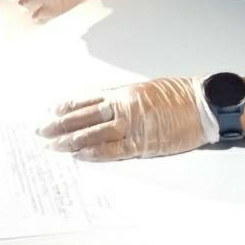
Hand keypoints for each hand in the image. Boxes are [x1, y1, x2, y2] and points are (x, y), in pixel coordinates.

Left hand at [37, 77, 212, 159]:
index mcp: (123, 92)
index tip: (50, 112)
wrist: (203, 105)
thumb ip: (122, 97)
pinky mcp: (143, 144)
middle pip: (84, 117)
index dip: (66, 107)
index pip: (86, 100)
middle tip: (41, 132)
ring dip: (71, 141)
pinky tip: (79, 155)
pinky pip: (113, 150)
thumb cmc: (178, 95)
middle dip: (60, 125)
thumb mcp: (146, 88)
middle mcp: (123, 107)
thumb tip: (101, 105)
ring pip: (93, 134)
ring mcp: (132, 126)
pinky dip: (95, 153)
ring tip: (53, 146)